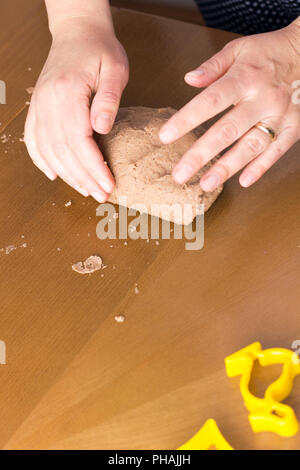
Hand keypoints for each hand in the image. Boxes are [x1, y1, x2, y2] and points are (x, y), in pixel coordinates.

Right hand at [24, 17, 128, 201]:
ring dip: (66, 175)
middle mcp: (48, 102)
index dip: (94, 166)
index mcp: (68, 92)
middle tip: (101, 195)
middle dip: (83, 178)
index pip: (79, 140)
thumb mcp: (115, 69)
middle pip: (62, 150)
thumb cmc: (100, 50)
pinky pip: (33, 140)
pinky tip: (54, 175)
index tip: (108, 184)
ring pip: (47, 150)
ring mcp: (39, 106)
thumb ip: (109, 100)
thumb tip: (103, 130)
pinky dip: (42, 161)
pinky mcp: (37, 108)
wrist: (77, 33)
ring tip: (85, 191)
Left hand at [159, 22, 299, 190]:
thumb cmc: (270, 52)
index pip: (210, 102)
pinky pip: (277, 151)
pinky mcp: (295, 127)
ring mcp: (280, 116)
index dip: (186, 119)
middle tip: (180, 174)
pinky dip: (261, 167)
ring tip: (205, 183)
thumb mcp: (239, 49)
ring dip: (227, 167)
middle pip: (226, 131)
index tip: (166, 136)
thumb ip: (213, 65)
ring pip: (251, 146)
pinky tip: (244, 181)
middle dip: (201, 154)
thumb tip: (188, 79)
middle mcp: (262, 99)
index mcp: (244, 78)